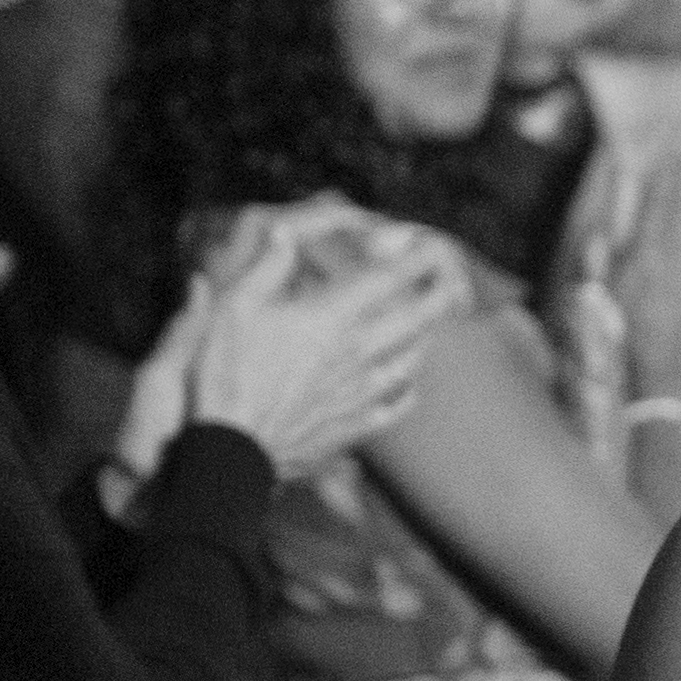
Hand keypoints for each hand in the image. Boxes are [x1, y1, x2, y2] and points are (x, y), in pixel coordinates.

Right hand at [153, 204, 462, 489]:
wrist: (231, 448)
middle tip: (454, 280)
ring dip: (426, 337)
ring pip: (413, 360)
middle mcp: (357, 354)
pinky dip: (410, 389)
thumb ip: (266, 267)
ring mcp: (361, 393)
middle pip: (417, 318)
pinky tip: (409, 383)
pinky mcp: (356, 427)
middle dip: (440, 294)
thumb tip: (287, 232)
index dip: (415, 258)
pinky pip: (399, 406)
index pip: (388, 279)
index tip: (431, 244)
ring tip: (431, 324)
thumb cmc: (225, 375)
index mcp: (330, 319)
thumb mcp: (233, 308)